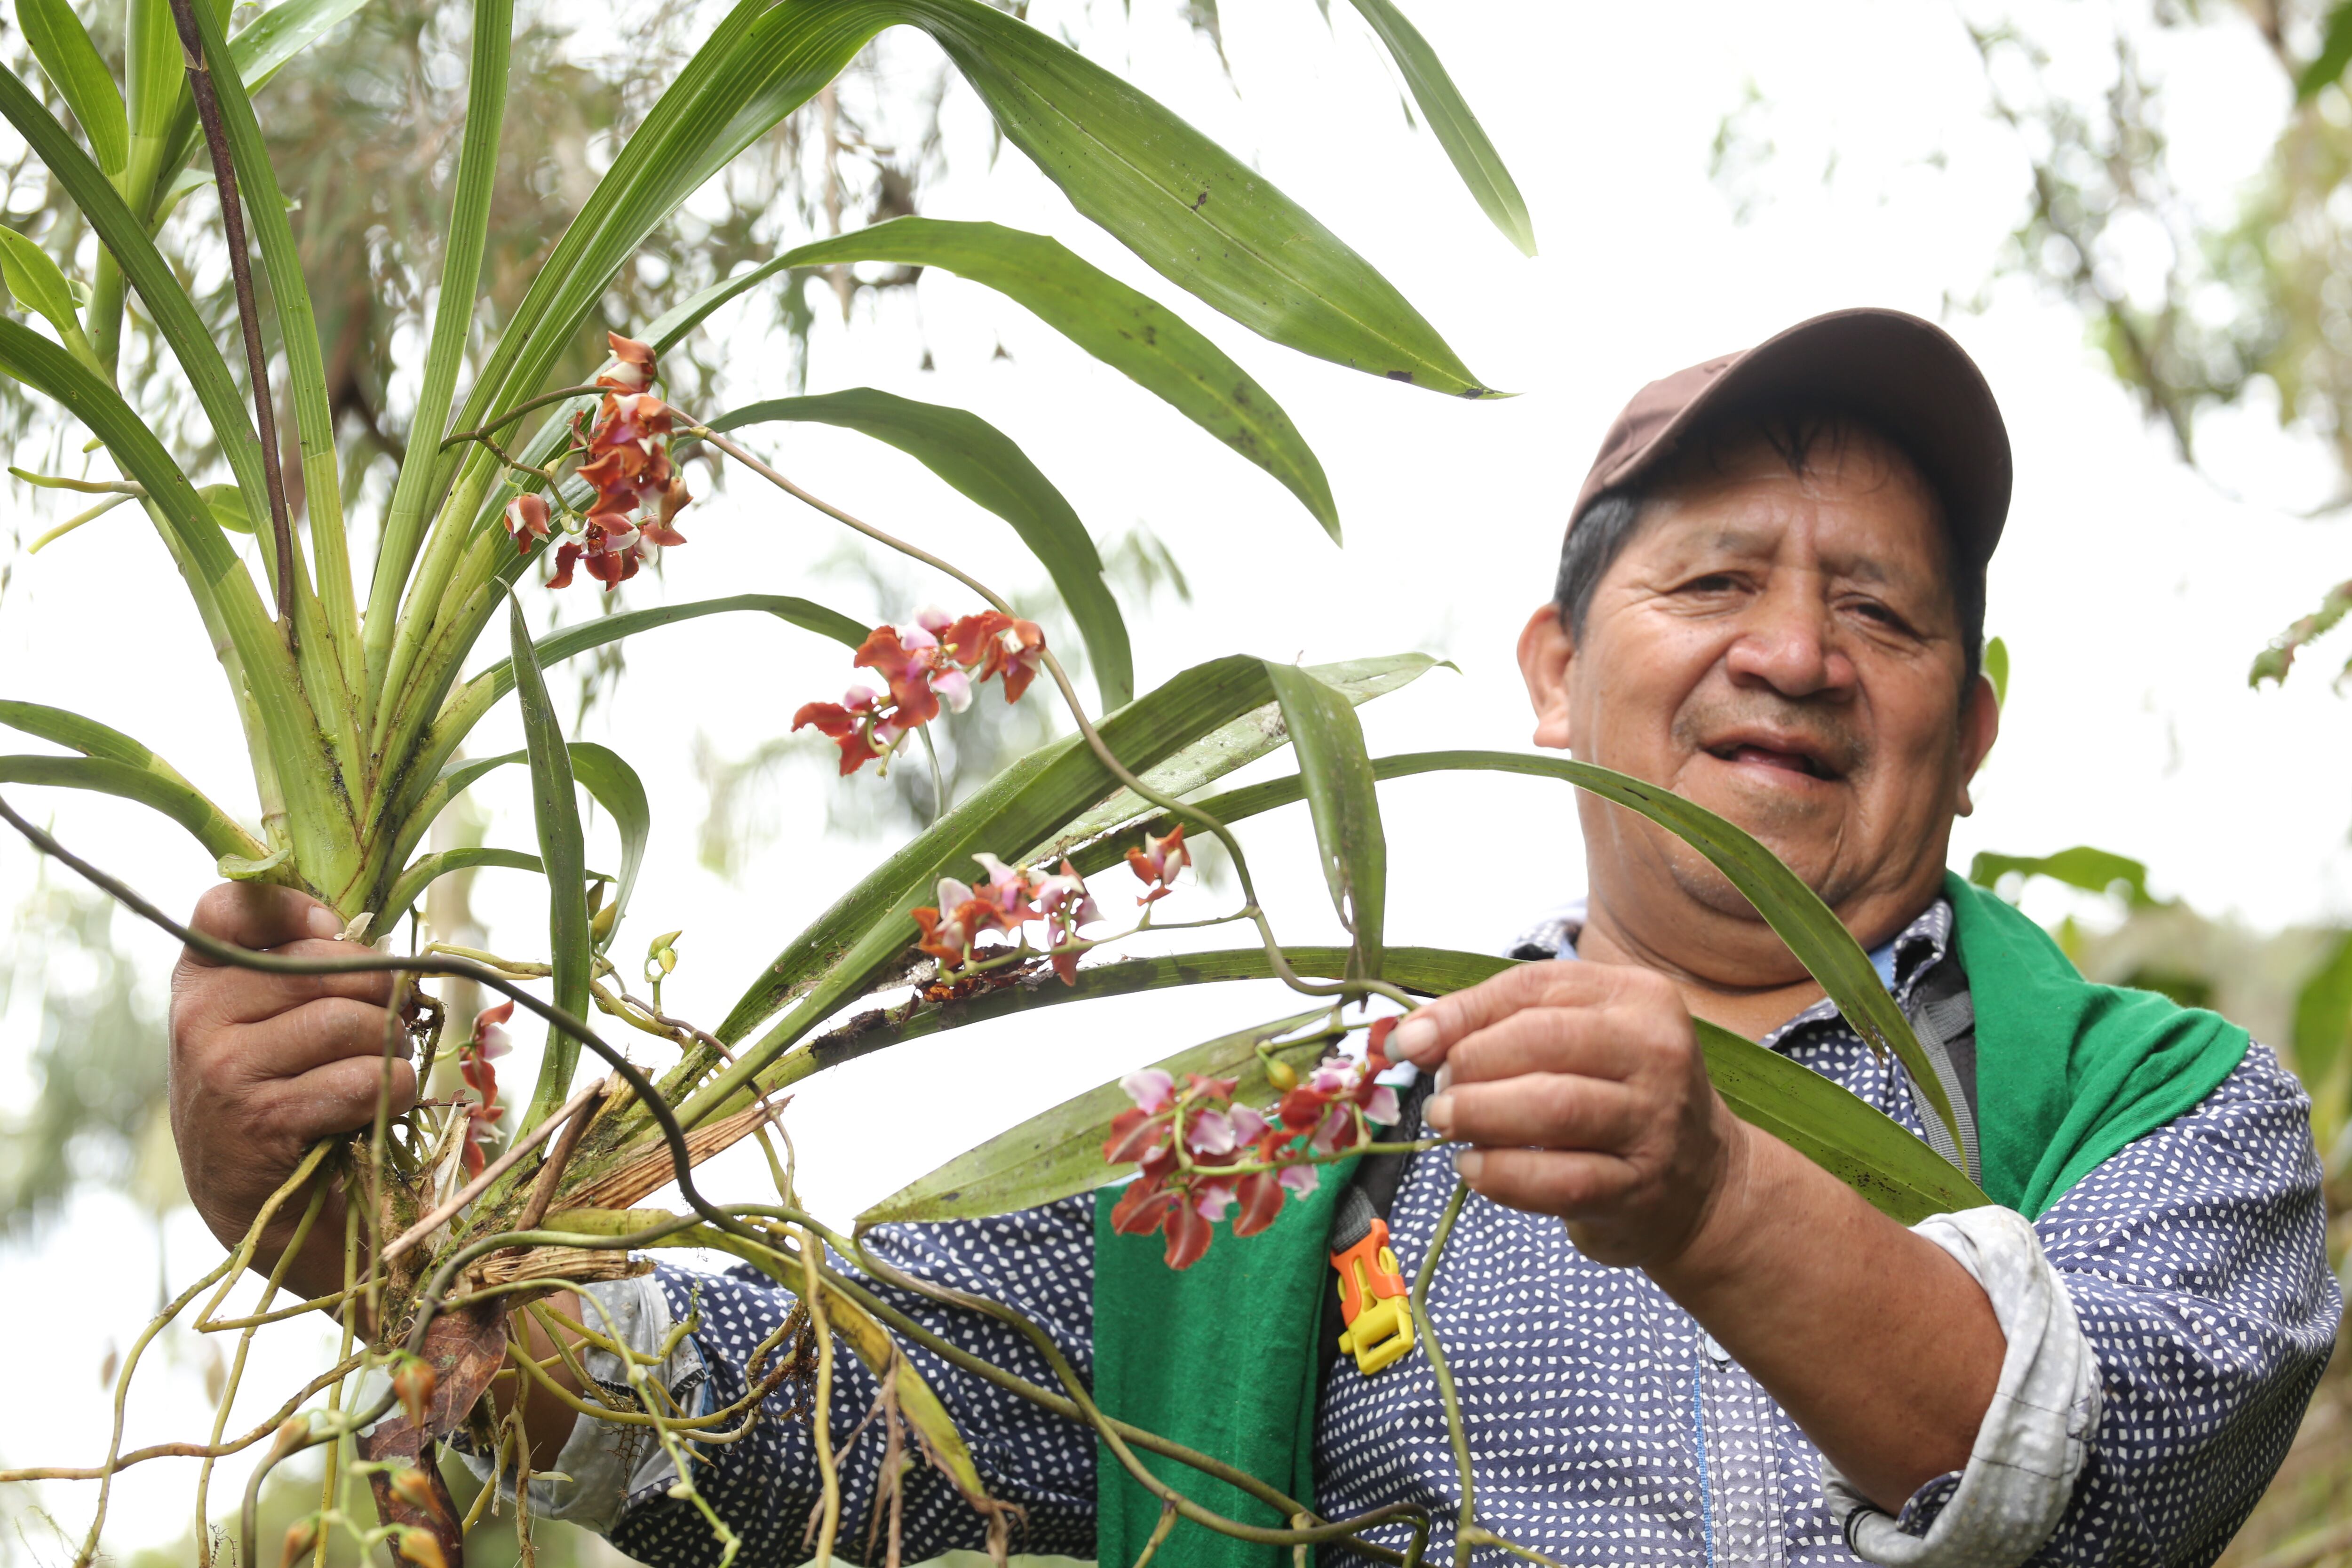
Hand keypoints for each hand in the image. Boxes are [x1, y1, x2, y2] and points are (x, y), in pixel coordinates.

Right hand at [168, 882, 410, 1299]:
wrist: (263, 1205)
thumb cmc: (285, 1096)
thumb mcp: (276, 1022)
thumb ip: (306, 969)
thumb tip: (367, 934)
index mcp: (200, 979)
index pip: (230, 905)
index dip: (296, 910)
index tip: (333, 934)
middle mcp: (197, 1017)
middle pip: (332, 967)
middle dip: (382, 998)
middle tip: (382, 1032)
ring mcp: (222, 1069)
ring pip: (355, 1022)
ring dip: (393, 1050)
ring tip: (379, 1073)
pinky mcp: (261, 1119)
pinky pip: (365, 1080)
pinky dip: (392, 1095)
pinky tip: (371, 1114)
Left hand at [1389, 959, 1743, 1268]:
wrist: (1702, 1186)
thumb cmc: (1618, 1098)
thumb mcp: (1576, 1041)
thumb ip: (1500, 1027)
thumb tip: (1412, 1038)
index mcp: (1636, 997)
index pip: (1531, 987)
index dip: (1459, 1014)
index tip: (1410, 1043)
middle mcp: (1656, 1051)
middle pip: (1543, 1040)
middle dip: (1472, 1063)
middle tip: (1440, 1093)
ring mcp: (1655, 1121)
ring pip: (1554, 1107)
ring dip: (1482, 1116)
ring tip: (1448, 1124)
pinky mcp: (1640, 1188)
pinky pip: (1559, 1179)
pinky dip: (1503, 1175)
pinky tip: (1475, 1170)